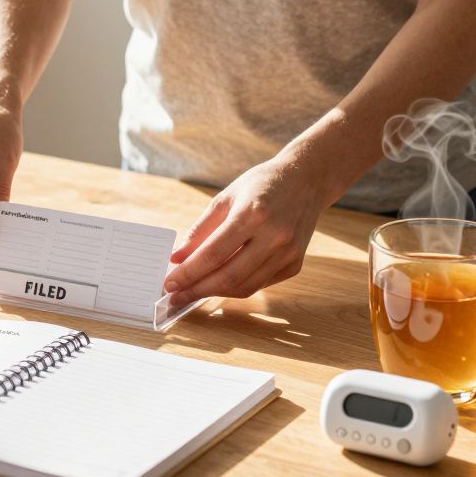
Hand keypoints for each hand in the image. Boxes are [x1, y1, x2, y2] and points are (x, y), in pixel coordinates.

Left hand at [163, 154, 330, 307]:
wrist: (306, 180)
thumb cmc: (261, 185)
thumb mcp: (225, 198)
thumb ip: (200, 230)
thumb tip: (177, 259)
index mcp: (252, 214)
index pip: (213, 254)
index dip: (188, 273)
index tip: (169, 283)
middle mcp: (274, 236)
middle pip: (228, 276)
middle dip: (197, 290)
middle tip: (176, 296)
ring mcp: (288, 253)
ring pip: (245, 286)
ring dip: (215, 293)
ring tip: (194, 291)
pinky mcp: (296, 264)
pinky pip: (260, 284)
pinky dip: (237, 287)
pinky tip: (220, 282)